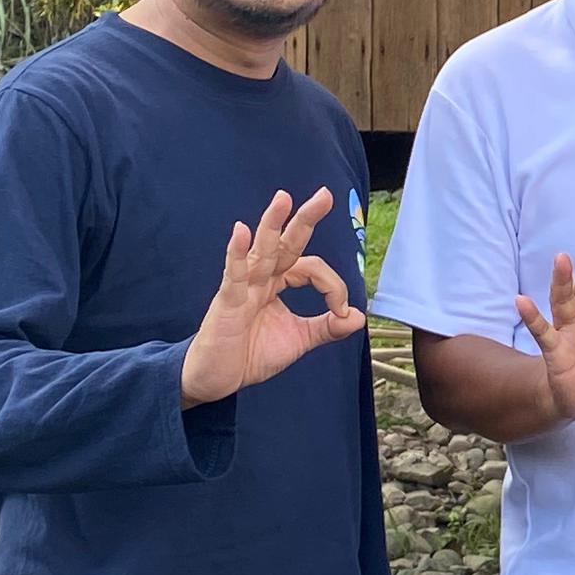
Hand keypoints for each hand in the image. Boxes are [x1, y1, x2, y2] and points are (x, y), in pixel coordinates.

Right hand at [182, 189, 365, 406]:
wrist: (217, 379)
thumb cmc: (250, 355)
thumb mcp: (298, 340)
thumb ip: (326, 327)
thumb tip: (358, 316)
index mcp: (278, 283)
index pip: (311, 269)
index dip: (332, 286)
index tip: (341, 310)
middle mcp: (261, 278)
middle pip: (286, 243)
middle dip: (305, 219)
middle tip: (325, 195)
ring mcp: (242, 287)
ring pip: (261, 251)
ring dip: (272, 224)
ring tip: (283, 199)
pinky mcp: (226, 302)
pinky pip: (233, 275)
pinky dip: (236, 253)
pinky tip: (240, 232)